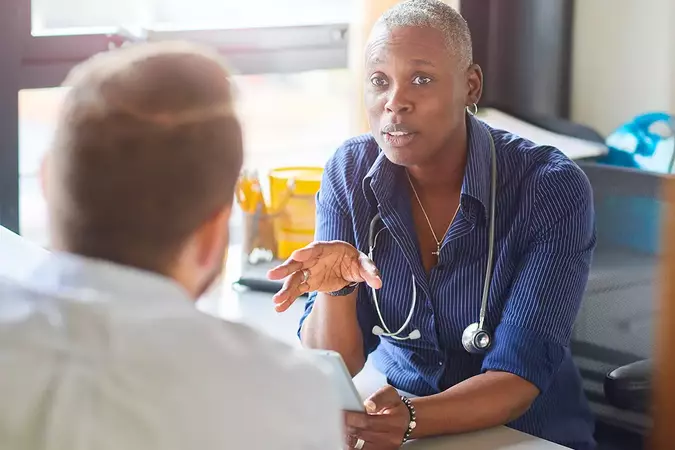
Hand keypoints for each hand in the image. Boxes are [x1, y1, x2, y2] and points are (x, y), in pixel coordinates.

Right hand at [267, 240, 381, 311]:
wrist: (348, 269)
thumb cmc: (354, 261)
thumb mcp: (364, 264)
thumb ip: (370, 271)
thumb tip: (378, 283)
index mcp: (327, 249)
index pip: (315, 248)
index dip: (306, 251)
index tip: (297, 255)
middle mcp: (314, 258)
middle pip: (297, 262)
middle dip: (286, 268)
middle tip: (274, 275)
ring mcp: (309, 271)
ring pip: (294, 278)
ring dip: (284, 289)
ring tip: (276, 301)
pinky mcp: (308, 282)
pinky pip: (296, 290)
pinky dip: (288, 299)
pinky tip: (280, 308)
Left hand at [344, 386, 409, 449]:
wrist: (406, 420)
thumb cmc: (395, 406)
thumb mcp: (390, 394)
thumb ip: (379, 397)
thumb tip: (369, 405)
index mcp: (394, 421)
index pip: (368, 421)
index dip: (352, 418)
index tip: (342, 414)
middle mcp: (391, 437)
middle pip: (363, 433)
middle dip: (347, 427)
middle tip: (336, 421)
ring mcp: (386, 446)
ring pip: (362, 446)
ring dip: (349, 438)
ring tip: (340, 431)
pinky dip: (354, 446)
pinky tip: (347, 441)